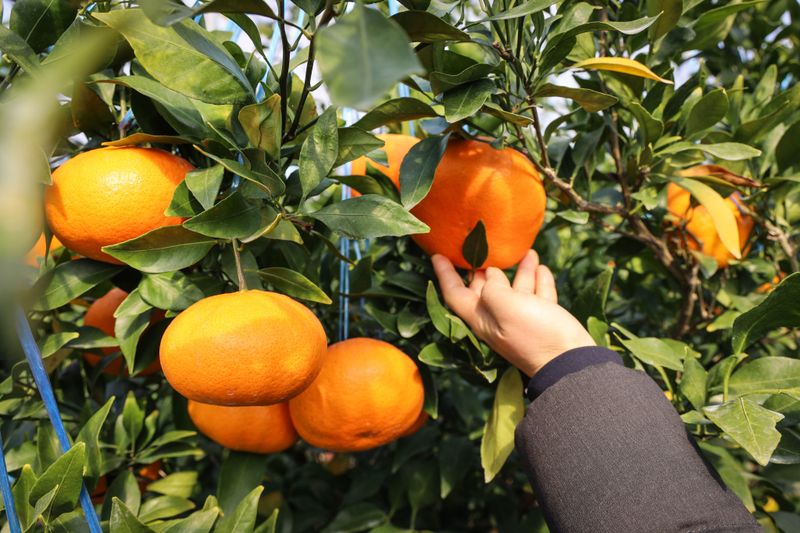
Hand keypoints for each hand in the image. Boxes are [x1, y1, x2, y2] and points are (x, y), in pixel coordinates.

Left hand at [432, 251, 595, 376]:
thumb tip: (492, 275)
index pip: (456, 294)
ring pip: (516, 289)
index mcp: (483, 319)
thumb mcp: (506, 307)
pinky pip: (538, 296)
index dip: (445, 275)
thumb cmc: (535, 334)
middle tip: (484, 246)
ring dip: (519, 270)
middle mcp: (499, 319)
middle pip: (485, 290)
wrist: (572, 362)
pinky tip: (541, 267)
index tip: (438, 255)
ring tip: (526, 251)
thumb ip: (492, 288)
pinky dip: (538, 280)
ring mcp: (522, 321)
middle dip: (484, 269)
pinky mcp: (544, 321)